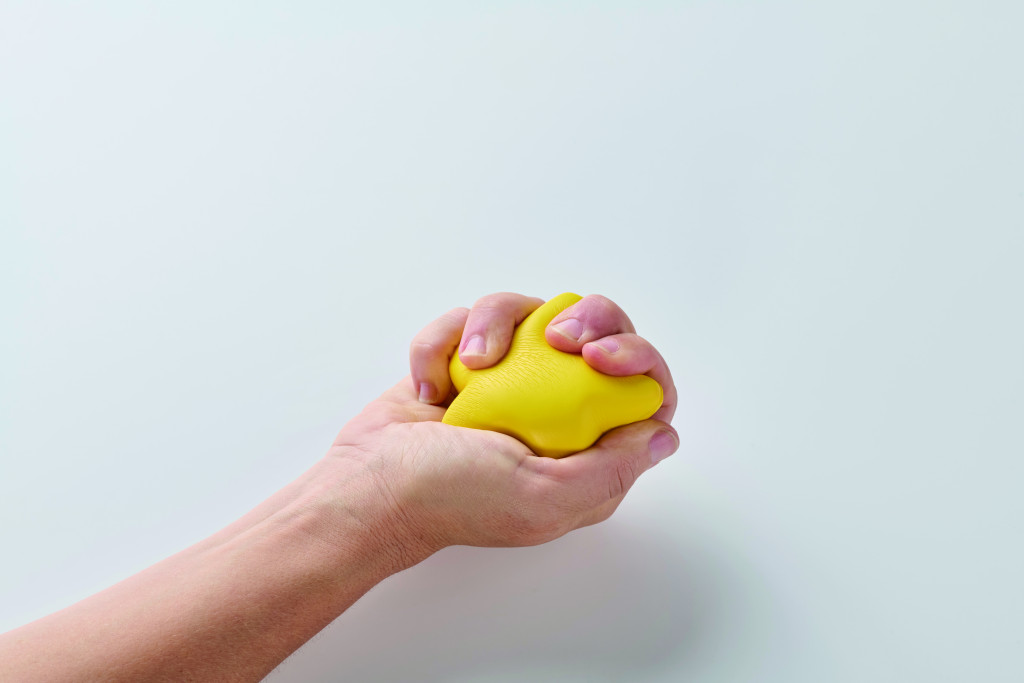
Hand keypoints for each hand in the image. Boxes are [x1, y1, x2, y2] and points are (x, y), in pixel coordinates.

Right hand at [325, 293, 678, 567]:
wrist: (367, 482)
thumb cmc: (448, 498)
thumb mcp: (541, 498)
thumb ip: (611, 469)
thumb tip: (662, 433)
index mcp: (585, 452)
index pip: (642, 392)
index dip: (636, 359)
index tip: (600, 355)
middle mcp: (555, 410)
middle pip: (600, 334)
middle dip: (585, 318)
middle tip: (554, 335)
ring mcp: (511, 380)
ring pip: (532, 311)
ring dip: (495, 324)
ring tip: (469, 367)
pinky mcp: (467, 360)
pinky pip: (472, 319)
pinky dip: (444, 341)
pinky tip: (430, 383)